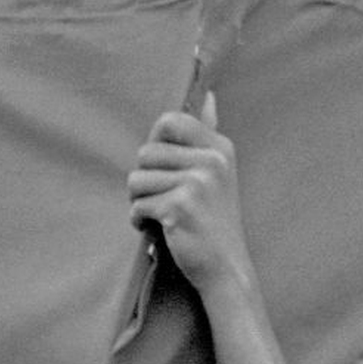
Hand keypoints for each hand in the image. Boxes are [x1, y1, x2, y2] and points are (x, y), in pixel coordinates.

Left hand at [127, 97, 252, 298]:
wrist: (226, 268)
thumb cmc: (214, 219)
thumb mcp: (218, 172)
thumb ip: (208, 132)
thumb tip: (207, 95)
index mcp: (220, 147)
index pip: (169, 121)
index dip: (155, 144)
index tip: (165, 168)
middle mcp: (212, 160)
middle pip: (145, 152)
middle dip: (145, 179)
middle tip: (164, 198)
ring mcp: (197, 183)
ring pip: (136, 179)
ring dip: (141, 201)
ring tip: (164, 215)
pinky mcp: (180, 206)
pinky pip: (137, 204)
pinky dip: (140, 220)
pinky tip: (161, 229)